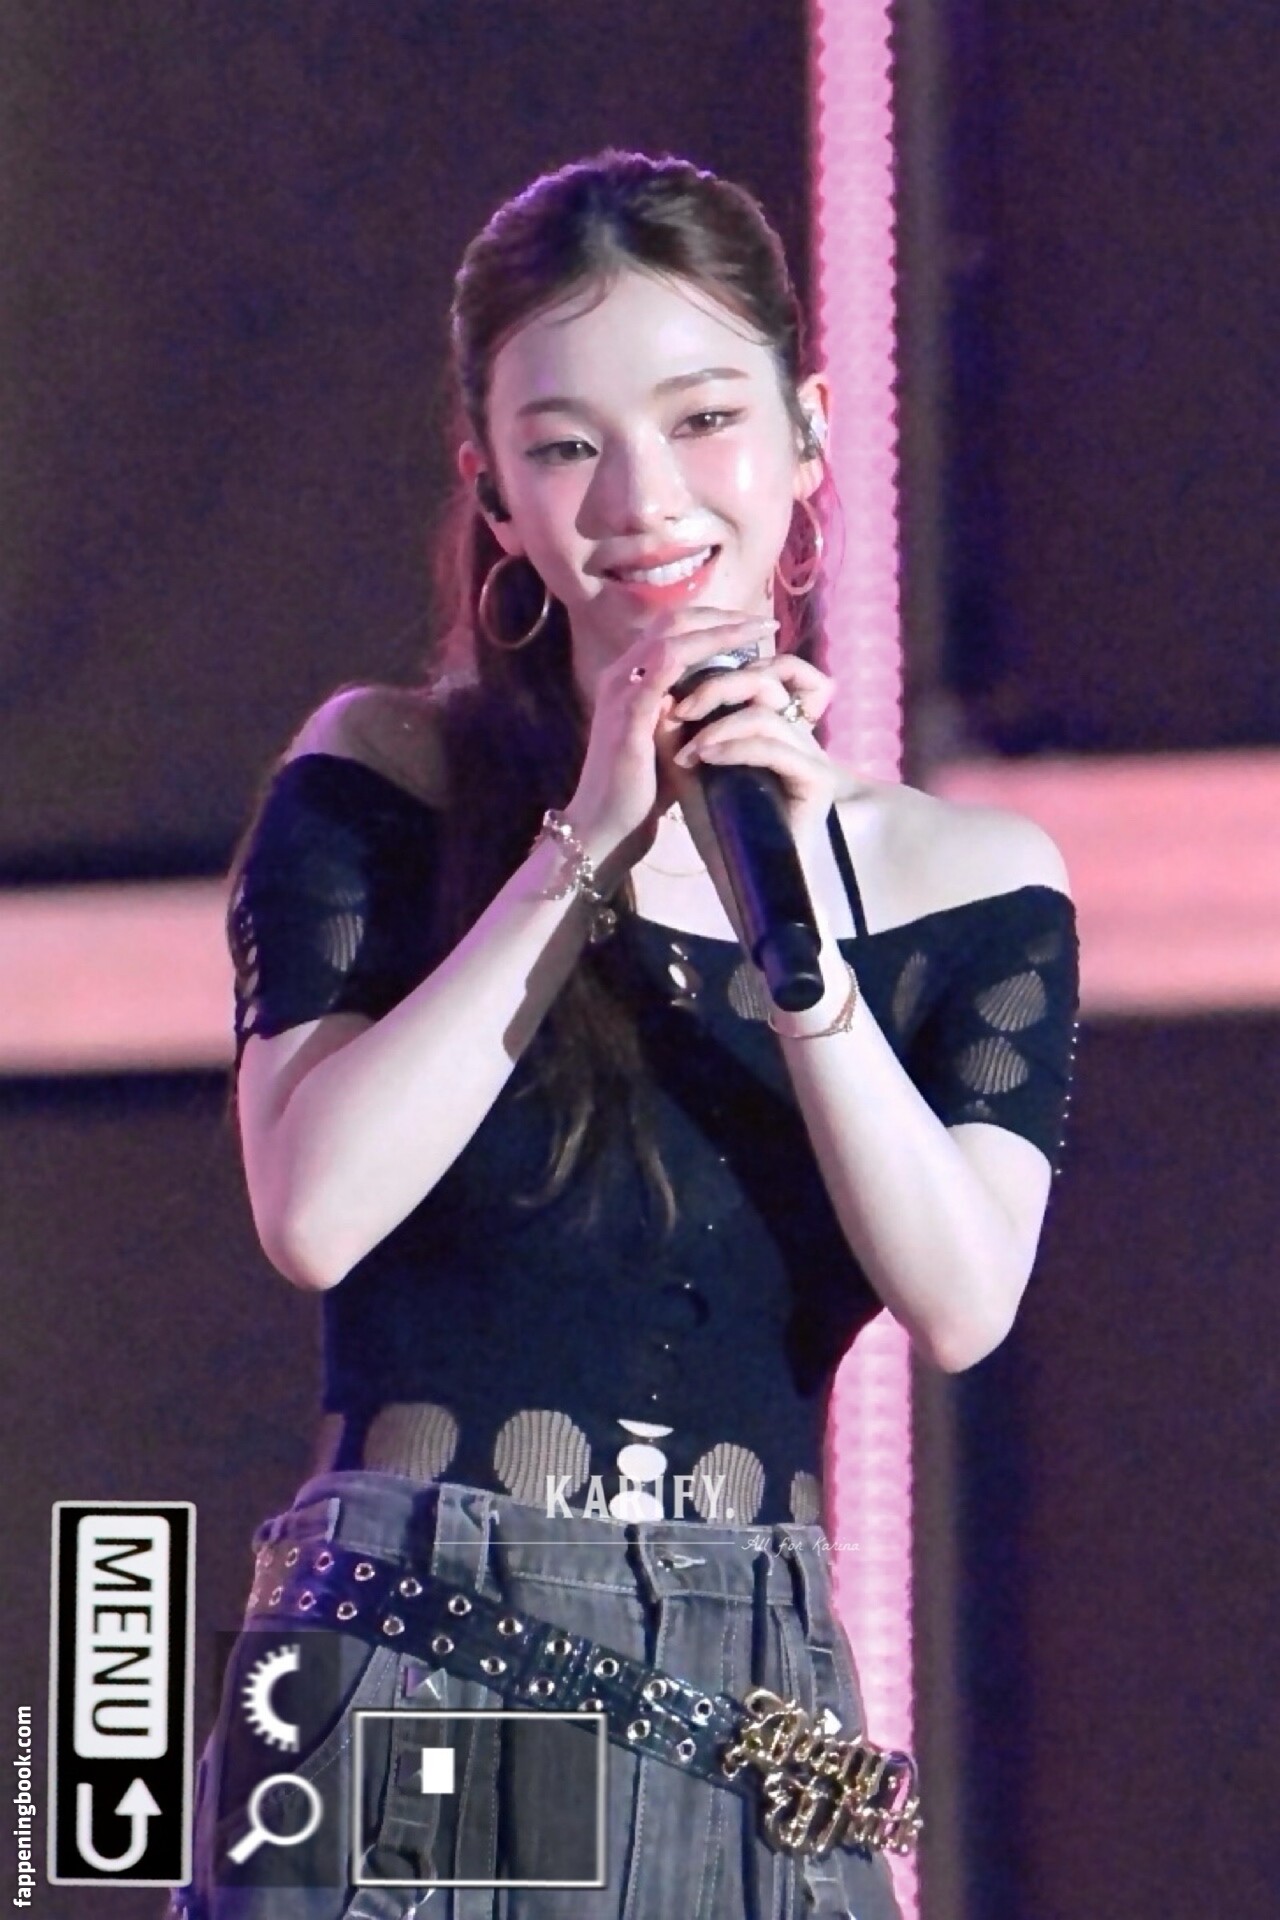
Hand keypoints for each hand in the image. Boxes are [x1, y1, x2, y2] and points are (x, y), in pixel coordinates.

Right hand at [565, 607, 780, 883]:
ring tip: (760, 632)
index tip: (752, 631)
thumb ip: (689, 717)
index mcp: (628, 680)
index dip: (712, 624)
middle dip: (723, 617)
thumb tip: (729, 702)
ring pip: (674, 636)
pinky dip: (707, 656)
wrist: (605, 828)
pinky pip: (669, 665)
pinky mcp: (630, 709)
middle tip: (764, 623)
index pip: (670, 631)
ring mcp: (622, 689)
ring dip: (722, 630)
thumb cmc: (640, 794)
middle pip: (673, 621)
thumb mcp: (670, 744)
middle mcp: (620, 674)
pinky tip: (739, 664)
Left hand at [668, 649, 839, 854]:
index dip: (723, 669)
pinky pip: (776, 748)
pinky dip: (736, 747)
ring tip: (690, 752)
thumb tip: (663, 691)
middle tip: (679, 710)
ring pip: (767, 714)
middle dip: (717, 687)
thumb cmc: (715, 828)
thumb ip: (678, 732)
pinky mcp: (817, 782)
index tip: (678, 693)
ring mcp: (812, 757)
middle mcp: (798, 736)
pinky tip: (707, 758)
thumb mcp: (688, 771)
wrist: (738, 882)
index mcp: (774, 725)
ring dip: (719, 726)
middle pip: (767, 680)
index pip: (767, 671)